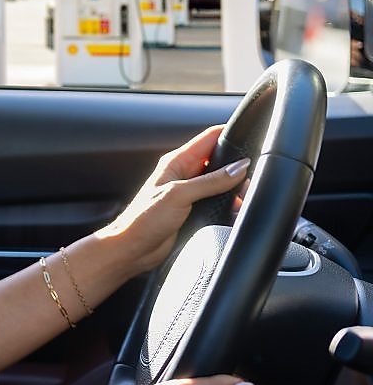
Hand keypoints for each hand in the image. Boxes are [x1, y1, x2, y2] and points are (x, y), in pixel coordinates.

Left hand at [95, 126, 247, 274]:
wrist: (133, 248)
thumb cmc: (143, 220)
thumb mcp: (179, 195)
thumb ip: (210, 181)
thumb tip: (239, 168)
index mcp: (177, 162)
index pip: (209, 138)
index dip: (229, 135)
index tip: (250, 140)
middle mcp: (184, 174)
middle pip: (220, 160)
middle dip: (237, 168)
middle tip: (248, 181)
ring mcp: (189, 192)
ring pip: (221, 182)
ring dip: (234, 189)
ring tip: (242, 198)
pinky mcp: (194, 209)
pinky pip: (218, 201)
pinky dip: (229, 204)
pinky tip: (234, 210)